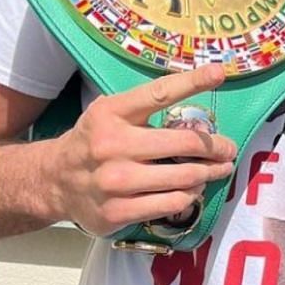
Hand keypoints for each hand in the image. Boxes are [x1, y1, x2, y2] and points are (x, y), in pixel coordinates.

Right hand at [48, 65, 239, 236]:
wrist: (56, 181)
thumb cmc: (95, 141)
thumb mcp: (110, 113)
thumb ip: (145, 108)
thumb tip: (197, 108)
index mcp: (111, 113)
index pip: (158, 93)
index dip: (192, 82)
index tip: (219, 73)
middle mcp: (112, 145)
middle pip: (183, 143)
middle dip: (216, 146)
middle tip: (228, 148)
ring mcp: (115, 181)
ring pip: (183, 178)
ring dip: (209, 173)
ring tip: (218, 169)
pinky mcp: (118, 211)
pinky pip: (171, 204)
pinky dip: (189, 196)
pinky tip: (192, 190)